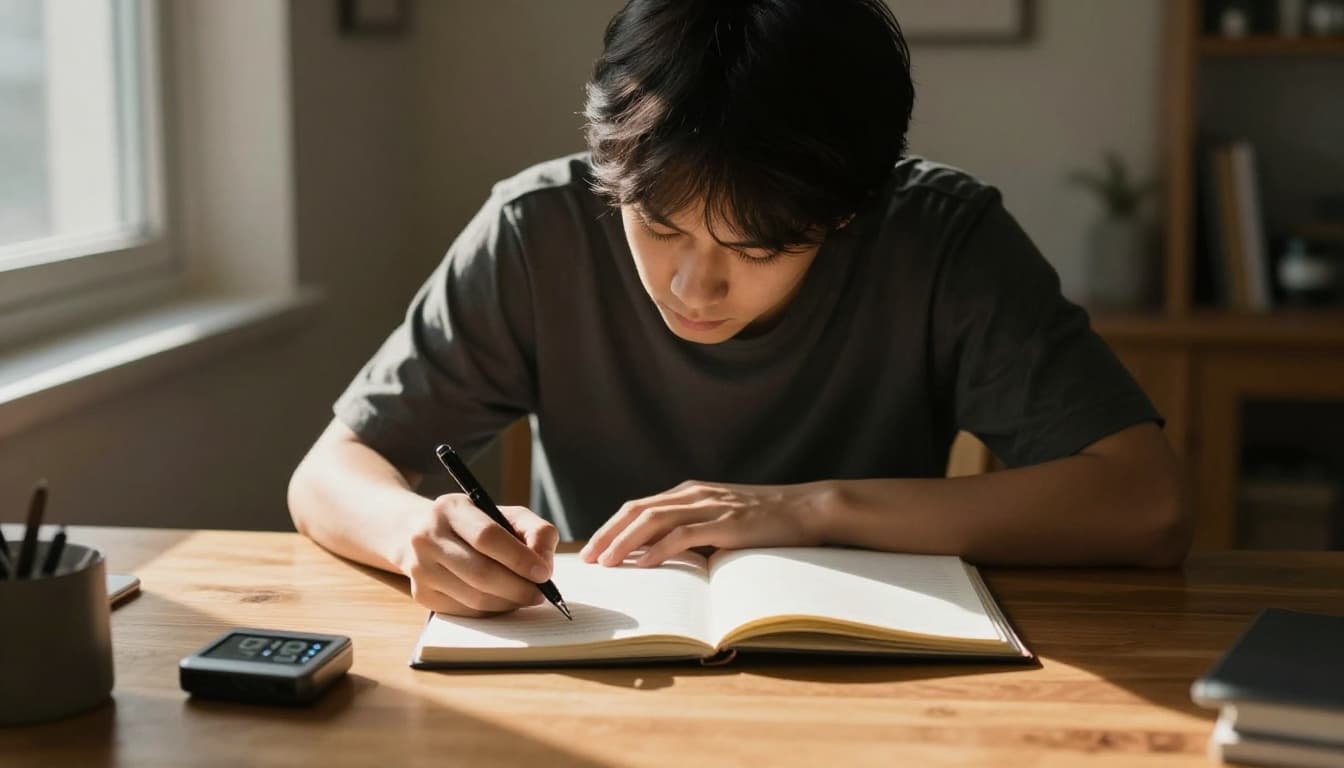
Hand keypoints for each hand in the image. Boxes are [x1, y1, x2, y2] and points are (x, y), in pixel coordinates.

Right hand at [398, 494, 557, 616]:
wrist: (421, 533)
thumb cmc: (475, 524)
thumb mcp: (505, 514)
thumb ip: (535, 531)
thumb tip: (544, 564)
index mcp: (450, 509)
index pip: (487, 537)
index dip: (519, 558)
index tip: (544, 573)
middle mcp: (427, 537)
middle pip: (480, 573)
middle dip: (518, 587)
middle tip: (540, 593)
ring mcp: (420, 568)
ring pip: (474, 597)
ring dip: (508, 602)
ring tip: (526, 596)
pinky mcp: (422, 594)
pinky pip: (466, 611)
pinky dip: (492, 610)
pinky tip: (503, 600)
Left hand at [579, 480, 830, 567]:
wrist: (808, 509)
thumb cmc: (767, 521)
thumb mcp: (723, 521)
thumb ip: (695, 532)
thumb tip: (663, 556)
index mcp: (690, 493)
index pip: (640, 507)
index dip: (612, 527)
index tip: (593, 548)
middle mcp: (694, 494)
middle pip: (638, 511)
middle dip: (608, 534)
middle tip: (588, 558)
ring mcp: (710, 506)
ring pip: (654, 520)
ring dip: (625, 542)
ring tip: (606, 562)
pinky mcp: (727, 523)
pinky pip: (683, 535)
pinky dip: (658, 549)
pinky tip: (642, 564)